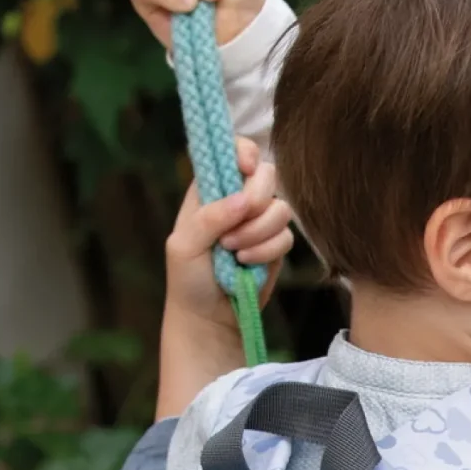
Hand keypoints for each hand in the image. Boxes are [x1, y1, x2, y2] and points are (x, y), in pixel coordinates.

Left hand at [159, 139, 292, 417]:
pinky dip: (267, 251)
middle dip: (257, 199)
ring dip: (259, 232)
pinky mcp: (275, 246)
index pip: (232, 151)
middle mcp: (238, 199)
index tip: (245, 168)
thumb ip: (209, 217)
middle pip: (267, 174)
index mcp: (210, 188)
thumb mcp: (184, 245)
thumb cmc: (188, 279)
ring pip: (281, 208)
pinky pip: (287, 237)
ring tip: (234, 252)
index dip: (244, 152)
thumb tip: (243, 199)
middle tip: (236, 223)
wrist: (208, 318)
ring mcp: (259, 222)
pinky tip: (247, 264)